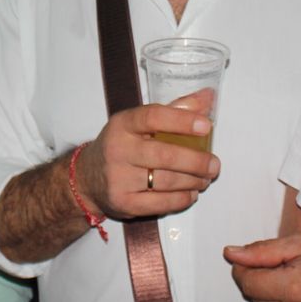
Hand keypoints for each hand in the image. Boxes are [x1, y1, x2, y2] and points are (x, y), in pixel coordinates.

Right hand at [75, 89, 219, 218]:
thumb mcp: (139, 123)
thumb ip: (174, 109)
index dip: (182, 121)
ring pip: (166, 181)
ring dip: (193, 181)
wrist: (86, 179)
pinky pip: (161, 203)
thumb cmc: (121, 146)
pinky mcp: (124, 203)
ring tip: (205, 178)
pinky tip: (191, 193)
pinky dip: (182, 199)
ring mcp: (119, 179)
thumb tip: (208, 98)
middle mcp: (118, 150)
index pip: (153, 117)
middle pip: (165, 155)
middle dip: (196, 161)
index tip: (206, 126)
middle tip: (214, 164)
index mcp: (123, 124)